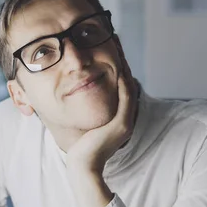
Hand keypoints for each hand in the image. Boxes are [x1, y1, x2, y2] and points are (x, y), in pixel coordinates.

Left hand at [66, 53, 138, 175]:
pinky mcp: (122, 125)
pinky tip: (118, 69)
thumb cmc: (80, 148)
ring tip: (119, 49)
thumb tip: (78, 99)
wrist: (83, 166)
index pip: (122, 88)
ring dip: (124, 67)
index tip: (112, 51)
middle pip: (127, 84)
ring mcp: (126, 122)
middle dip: (122, 62)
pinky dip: (123, 83)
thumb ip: (89, 112)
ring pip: (128, 88)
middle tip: (117, 41)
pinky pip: (126, 98)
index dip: (118, 68)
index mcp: (120, 119)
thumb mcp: (86, 125)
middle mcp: (126, 119)